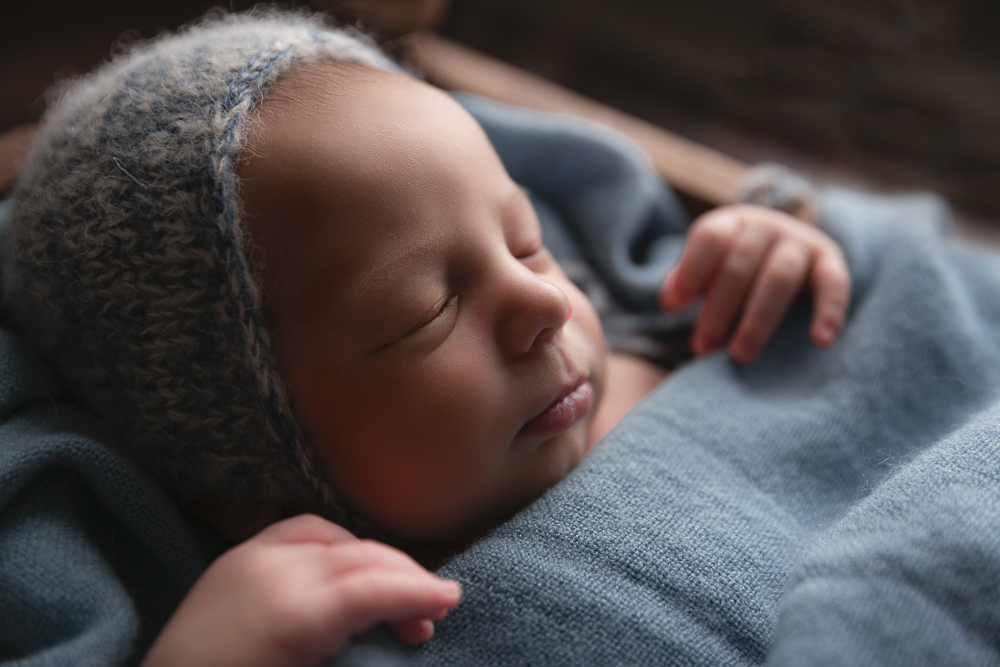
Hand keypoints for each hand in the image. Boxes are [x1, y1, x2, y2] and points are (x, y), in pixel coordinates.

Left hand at [142, 514, 460, 666]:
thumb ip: (358, 653)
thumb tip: (404, 633)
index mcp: (293, 613)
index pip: (375, 587)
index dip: (421, 591)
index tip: (453, 601)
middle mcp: (272, 571)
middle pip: (361, 556)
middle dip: (405, 578)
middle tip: (430, 614)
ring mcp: (248, 559)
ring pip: (334, 538)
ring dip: (373, 560)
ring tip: (392, 596)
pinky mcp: (233, 559)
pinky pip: (298, 533)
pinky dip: (334, 544)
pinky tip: (346, 569)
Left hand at [660, 204, 849, 363]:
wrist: (786, 247)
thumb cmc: (734, 267)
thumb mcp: (708, 268)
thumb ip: (688, 282)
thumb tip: (669, 301)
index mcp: (732, 223)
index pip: (710, 238)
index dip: (690, 271)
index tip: (671, 307)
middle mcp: (767, 226)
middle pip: (740, 265)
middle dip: (718, 310)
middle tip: (702, 347)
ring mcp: (801, 242)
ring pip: (779, 277)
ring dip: (757, 319)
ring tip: (739, 355)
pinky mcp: (830, 262)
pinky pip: (834, 284)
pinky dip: (830, 310)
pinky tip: (820, 340)